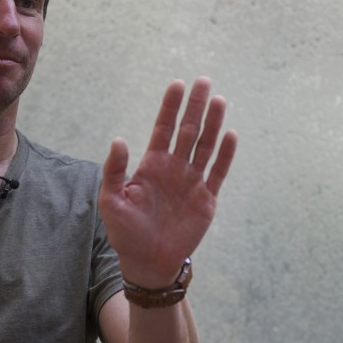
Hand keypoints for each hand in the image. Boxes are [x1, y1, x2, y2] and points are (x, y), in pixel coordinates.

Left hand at [99, 77, 237, 287]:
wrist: (148, 262)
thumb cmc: (126, 232)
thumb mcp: (111, 201)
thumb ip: (114, 171)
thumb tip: (118, 140)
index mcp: (152, 165)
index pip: (164, 128)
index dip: (170, 107)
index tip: (177, 84)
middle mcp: (175, 168)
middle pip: (188, 130)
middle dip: (196, 106)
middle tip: (204, 81)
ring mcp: (192, 182)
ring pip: (205, 146)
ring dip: (213, 124)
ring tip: (220, 101)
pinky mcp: (206, 199)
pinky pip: (218, 172)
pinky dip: (226, 154)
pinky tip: (231, 134)